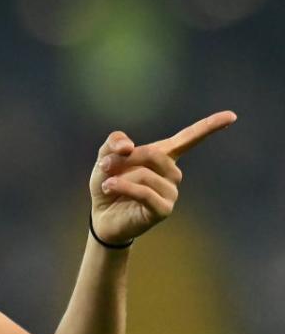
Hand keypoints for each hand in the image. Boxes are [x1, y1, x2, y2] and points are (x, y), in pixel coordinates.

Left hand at [89, 110, 237, 245]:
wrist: (101, 216)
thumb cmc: (108, 185)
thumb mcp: (105, 158)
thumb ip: (114, 143)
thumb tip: (128, 146)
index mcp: (163, 157)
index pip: (189, 138)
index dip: (209, 126)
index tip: (231, 116)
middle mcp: (172, 174)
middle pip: (154, 154)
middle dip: (125, 158)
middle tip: (105, 165)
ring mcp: (171, 192)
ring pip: (146, 174)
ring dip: (120, 176)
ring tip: (108, 184)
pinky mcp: (163, 209)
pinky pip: (145, 192)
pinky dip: (123, 187)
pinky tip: (109, 187)